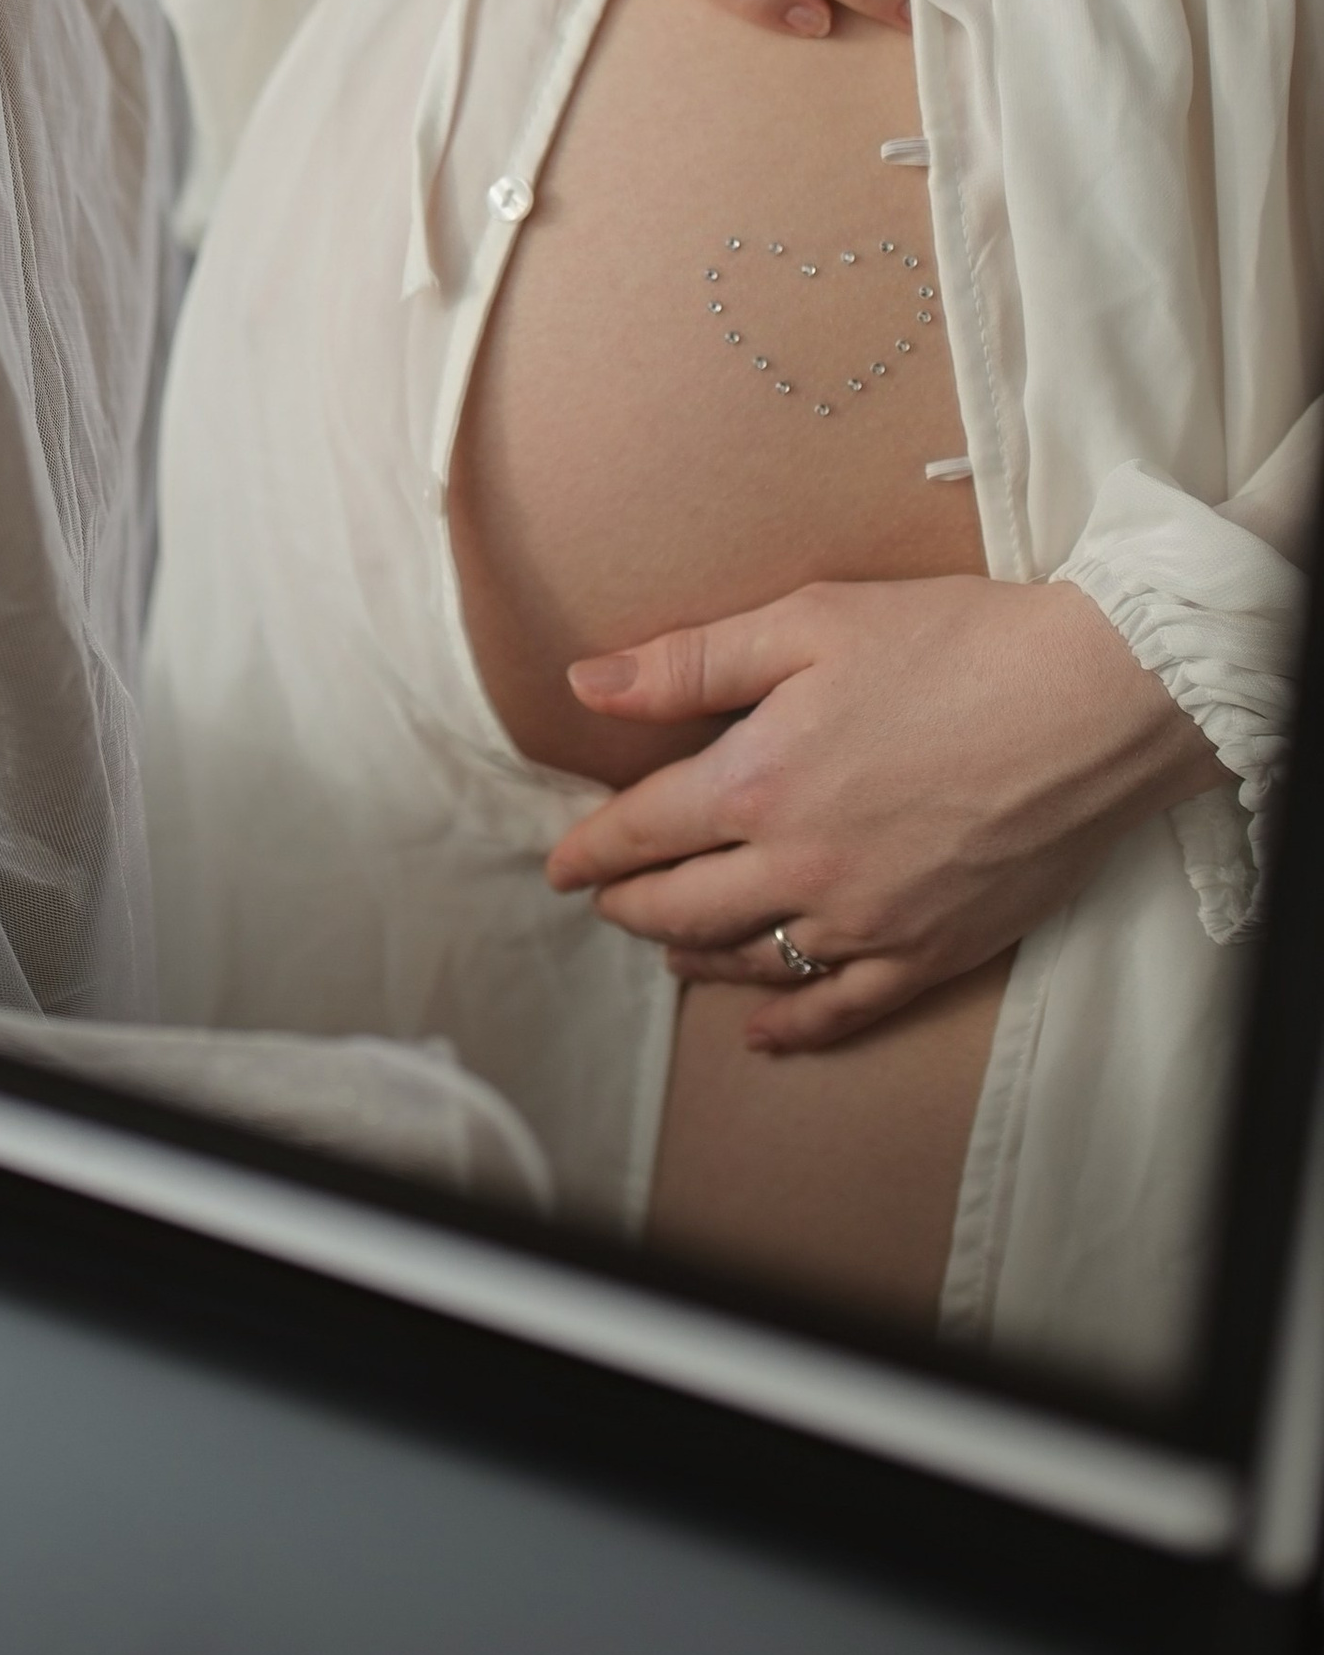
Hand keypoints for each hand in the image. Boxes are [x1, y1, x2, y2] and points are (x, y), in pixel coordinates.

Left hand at [540, 577, 1231, 1049]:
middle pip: (681, 908)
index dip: (590, 850)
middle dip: (629, 906)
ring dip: (694, 957)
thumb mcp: (809, 623)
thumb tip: (587, 682)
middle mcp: (799, 865)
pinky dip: (794, 1025)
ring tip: (667, 949)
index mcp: (757, 782)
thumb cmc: (956, 644)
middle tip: (605, 901)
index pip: (641, 831)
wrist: (1094, 702)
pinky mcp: (932, 950)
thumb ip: (690, 662)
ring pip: (752, 961)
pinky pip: (845, 1007)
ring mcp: (867, 919)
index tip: (561, 863)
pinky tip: (763, 1031)